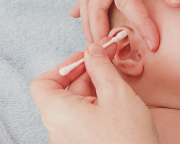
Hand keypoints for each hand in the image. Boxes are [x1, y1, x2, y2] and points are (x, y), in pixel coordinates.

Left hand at [30, 38, 158, 143]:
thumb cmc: (129, 138)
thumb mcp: (116, 94)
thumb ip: (101, 68)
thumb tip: (93, 50)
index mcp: (59, 115)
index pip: (44, 84)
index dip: (64, 66)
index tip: (85, 58)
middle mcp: (60, 129)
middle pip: (66, 90)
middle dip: (88, 72)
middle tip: (108, 58)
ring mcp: (73, 138)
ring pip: (79, 103)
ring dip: (96, 86)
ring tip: (117, 78)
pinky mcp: (86, 142)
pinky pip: (86, 116)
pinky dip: (99, 102)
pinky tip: (117, 98)